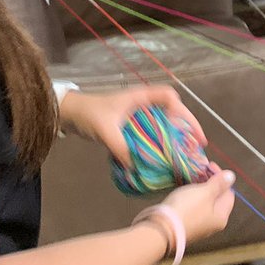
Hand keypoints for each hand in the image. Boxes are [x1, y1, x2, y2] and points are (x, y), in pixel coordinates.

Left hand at [61, 86, 204, 165]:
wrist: (67, 114)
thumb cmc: (88, 114)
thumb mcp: (105, 130)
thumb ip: (120, 148)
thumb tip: (136, 168)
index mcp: (139, 97)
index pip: (168, 96)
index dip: (182, 111)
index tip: (190, 130)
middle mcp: (141, 104)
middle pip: (171, 111)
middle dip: (185, 127)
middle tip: (197, 146)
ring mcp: (136, 115)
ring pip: (162, 123)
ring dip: (174, 136)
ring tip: (185, 154)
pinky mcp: (129, 126)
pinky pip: (150, 133)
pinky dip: (158, 144)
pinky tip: (162, 159)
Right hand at [160, 163, 236, 242]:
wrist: (161, 229)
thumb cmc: (187, 208)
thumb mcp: (205, 192)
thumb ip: (219, 183)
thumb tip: (232, 176)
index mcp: (221, 217)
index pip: (229, 193)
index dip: (221, 177)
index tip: (209, 165)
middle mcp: (213, 224)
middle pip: (217, 198)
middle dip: (210, 182)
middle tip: (201, 170)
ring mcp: (199, 226)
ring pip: (205, 203)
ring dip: (201, 189)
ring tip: (192, 178)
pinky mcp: (187, 226)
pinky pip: (194, 208)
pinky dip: (193, 197)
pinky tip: (185, 191)